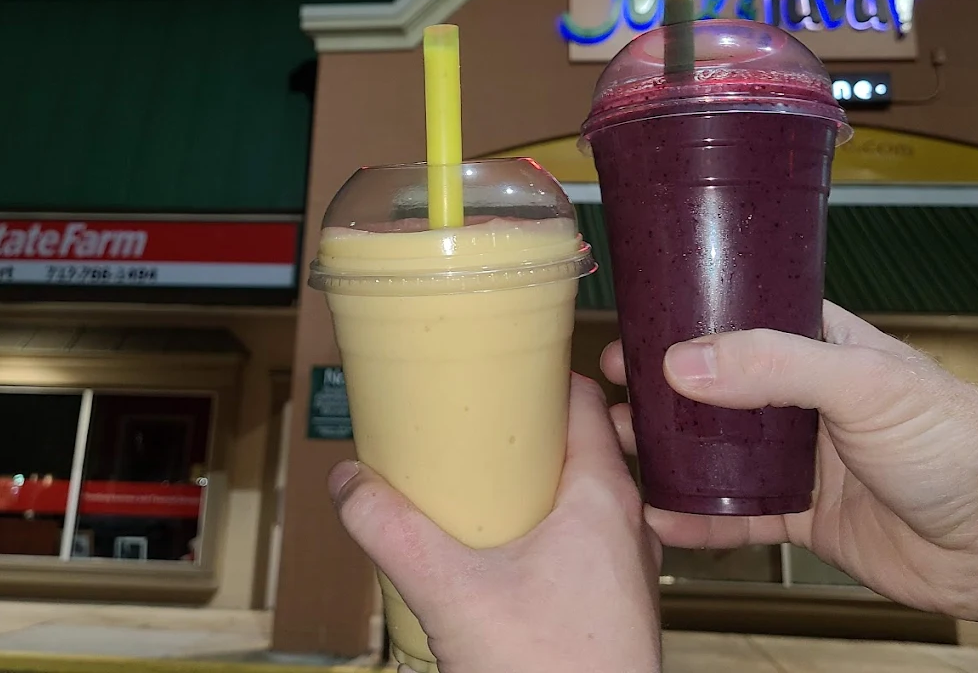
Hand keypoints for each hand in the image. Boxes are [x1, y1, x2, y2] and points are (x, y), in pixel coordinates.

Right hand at [329, 374, 661, 672]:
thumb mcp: (450, 593)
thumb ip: (392, 532)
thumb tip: (349, 482)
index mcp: (603, 497)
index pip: (584, 402)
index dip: (542, 376)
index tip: (499, 370)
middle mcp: (628, 525)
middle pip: (581, 448)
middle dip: (527, 434)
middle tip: (476, 426)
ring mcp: (627, 569)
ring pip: (584, 499)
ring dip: (538, 485)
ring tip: (483, 486)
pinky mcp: (615, 607)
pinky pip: (586, 544)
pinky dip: (548, 529)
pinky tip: (504, 553)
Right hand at [601, 302, 977, 665]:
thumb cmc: (960, 440)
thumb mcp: (862, 383)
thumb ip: (773, 366)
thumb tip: (684, 360)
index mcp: (818, 343)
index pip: (736, 318)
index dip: (682, 323)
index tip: (630, 331)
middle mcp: (802, 396)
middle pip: (714, 387)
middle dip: (659, 391)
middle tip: (609, 394)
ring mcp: (799, 457)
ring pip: (716, 451)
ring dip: (668, 452)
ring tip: (617, 451)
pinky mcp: (802, 515)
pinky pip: (735, 515)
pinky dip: (697, 519)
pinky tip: (661, 518)